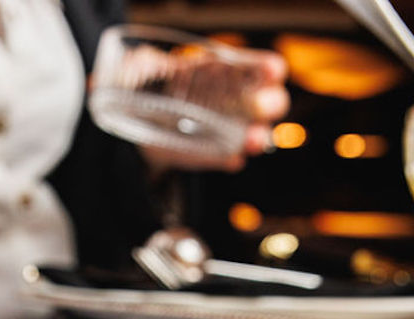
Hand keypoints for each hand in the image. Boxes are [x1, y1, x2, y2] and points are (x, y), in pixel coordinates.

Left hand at [138, 47, 288, 172]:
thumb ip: (147, 64)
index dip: (269, 68)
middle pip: (271, 102)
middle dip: (271, 103)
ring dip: (258, 137)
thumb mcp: (147, 67)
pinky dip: (230, 158)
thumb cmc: (153, 86)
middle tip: (261, 106)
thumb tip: (143, 64)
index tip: (270, 71)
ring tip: (253, 140)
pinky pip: (229, 158)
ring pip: (256, 133)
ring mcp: (230, 130)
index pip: (263, 68)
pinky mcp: (217, 154)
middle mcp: (238, 100)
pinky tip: (231, 159)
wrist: (142, 122)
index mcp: (228, 71)